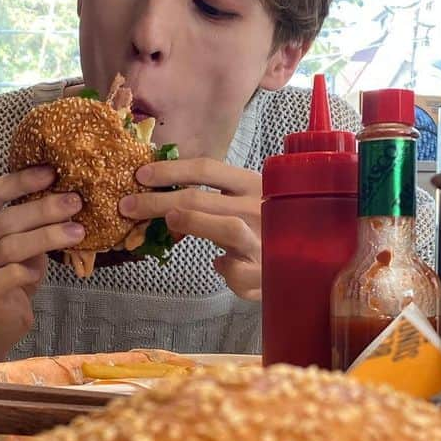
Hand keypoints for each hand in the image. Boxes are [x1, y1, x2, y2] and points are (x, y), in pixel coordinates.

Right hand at [0, 166, 84, 359]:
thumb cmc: (5, 277)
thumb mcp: (16, 244)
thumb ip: (27, 222)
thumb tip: (64, 194)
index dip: (22, 181)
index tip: (52, 173)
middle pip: (3, 220)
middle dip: (43, 208)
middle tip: (74, 201)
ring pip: (10, 246)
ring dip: (47, 236)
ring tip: (77, 231)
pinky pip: (10, 273)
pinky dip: (31, 268)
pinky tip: (44, 268)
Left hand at [119, 158, 261, 300]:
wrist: (312, 260)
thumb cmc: (273, 228)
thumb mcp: (250, 203)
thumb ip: (216, 201)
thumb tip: (169, 202)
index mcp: (254, 183)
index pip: (207, 168)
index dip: (170, 169)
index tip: (141, 175)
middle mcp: (260, 207)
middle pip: (201, 197)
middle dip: (157, 201)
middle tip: (128, 205)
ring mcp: (265, 239)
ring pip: (225, 228)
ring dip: (190, 223)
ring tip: (167, 224)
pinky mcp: (267, 272)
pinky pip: (236, 271)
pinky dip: (224, 270)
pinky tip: (222, 266)